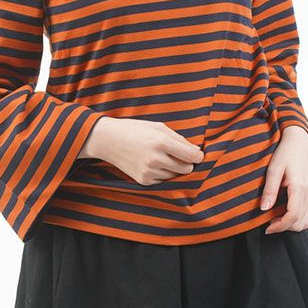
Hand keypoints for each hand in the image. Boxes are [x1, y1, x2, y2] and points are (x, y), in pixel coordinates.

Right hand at [79, 117, 203, 185]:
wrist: (108, 141)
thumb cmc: (135, 130)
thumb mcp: (158, 127)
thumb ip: (179, 139)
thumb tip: (197, 151)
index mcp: (161, 142)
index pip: (191, 156)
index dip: (198, 156)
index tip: (198, 154)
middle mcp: (155, 159)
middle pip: (186, 168)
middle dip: (186, 163)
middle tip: (179, 155)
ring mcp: (149, 172)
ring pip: (175, 176)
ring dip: (174, 169)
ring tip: (162, 157)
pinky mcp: (144, 181)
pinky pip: (163, 180)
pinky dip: (163, 173)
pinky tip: (153, 164)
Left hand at [260, 125, 307, 232]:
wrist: (300, 142)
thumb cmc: (286, 153)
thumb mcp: (274, 169)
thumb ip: (270, 190)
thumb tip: (264, 209)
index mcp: (300, 188)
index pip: (292, 216)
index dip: (279, 226)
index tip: (267, 228)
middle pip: (299, 223)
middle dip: (283, 227)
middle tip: (268, 223)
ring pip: (305, 222)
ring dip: (290, 225)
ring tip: (275, 218)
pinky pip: (307, 215)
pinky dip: (296, 219)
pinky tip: (283, 213)